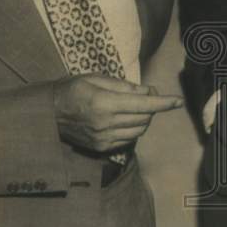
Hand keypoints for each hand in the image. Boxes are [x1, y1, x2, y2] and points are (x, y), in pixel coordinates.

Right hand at [53, 74, 182, 152]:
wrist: (48, 113)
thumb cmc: (73, 89)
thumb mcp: (97, 78)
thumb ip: (125, 86)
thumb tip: (148, 93)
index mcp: (104, 103)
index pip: (143, 105)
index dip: (164, 103)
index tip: (178, 101)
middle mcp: (105, 123)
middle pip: (144, 118)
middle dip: (152, 107)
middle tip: (146, 96)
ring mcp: (103, 138)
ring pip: (139, 131)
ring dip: (144, 119)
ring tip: (134, 107)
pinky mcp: (101, 148)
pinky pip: (128, 140)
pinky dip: (133, 129)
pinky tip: (124, 119)